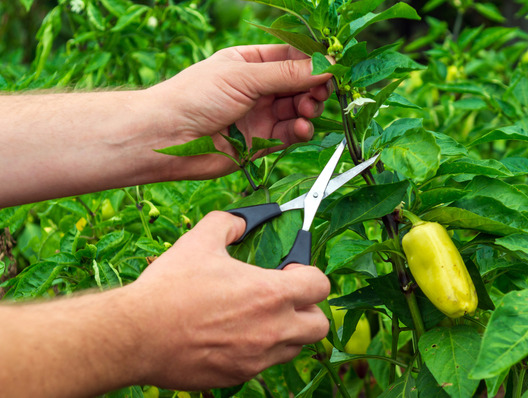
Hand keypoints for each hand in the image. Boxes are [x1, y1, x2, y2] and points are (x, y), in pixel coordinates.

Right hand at [129, 211, 330, 388]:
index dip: (309, 275)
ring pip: (294, 348)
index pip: (320, 286)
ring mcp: (257, 358)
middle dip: (308, 309)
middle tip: (283, 298)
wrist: (136, 335)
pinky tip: (233, 336)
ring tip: (258, 317)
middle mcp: (272, 330)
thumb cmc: (169, 288)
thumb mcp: (199, 241)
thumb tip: (242, 221)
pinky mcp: (238, 376)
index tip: (289, 272)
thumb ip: (228, 224)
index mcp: (271, 294)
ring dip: (286, 332)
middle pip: (319, 325)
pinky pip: (263, 365)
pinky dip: (258, 351)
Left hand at [146, 44, 332, 180]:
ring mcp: (260, 115)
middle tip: (322, 92)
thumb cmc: (195, 97)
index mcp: (249, 62)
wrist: (166, 139)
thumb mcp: (244, 76)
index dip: (313, 61)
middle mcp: (257, 87)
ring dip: (309, 109)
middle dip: (314, 87)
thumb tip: (327, 64)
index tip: (333, 66)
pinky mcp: (261, 142)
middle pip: (300, 84)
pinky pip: (290, 134)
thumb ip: (288, 74)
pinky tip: (301, 128)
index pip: (291, 56)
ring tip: (306, 110)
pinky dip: (300, 131)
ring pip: (298, 109)